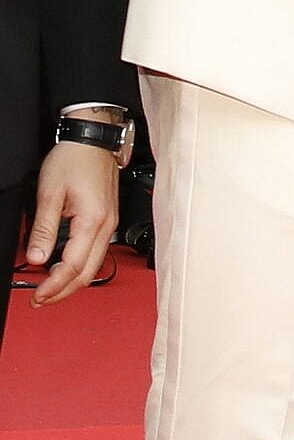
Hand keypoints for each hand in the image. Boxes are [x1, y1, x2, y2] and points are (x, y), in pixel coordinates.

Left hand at [20, 142, 116, 305]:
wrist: (94, 139)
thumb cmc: (74, 159)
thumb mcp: (50, 192)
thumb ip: (44, 229)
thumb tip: (36, 257)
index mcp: (93, 221)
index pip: (73, 265)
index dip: (54, 285)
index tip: (38, 295)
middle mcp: (107, 227)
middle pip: (88, 273)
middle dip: (64, 292)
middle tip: (41, 300)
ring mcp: (110, 225)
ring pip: (94, 266)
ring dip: (72, 282)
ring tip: (50, 289)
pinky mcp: (107, 221)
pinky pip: (97, 253)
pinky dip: (80, 268)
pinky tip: (65, 269)